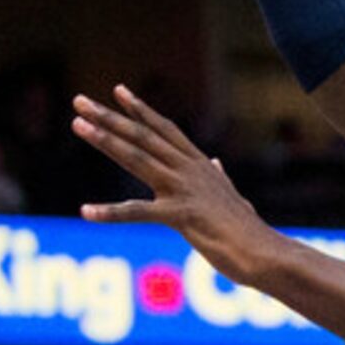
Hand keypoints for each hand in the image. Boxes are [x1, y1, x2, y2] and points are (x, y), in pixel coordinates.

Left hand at [71, 85, 280, 283]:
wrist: (266, 254)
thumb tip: (217, 163)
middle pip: (143, 136)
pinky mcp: (182, 216)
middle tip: (79, 101)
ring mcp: (185, 190)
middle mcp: (190, 170)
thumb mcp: (232, 198)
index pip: (164, 130)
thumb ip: (220, 179)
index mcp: (199, 166)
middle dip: (110, 117)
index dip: (140, 110)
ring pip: (137, 158)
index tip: (118, 91)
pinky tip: (86, 212)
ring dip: (105, 140)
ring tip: (77, 125)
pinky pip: (138, 213)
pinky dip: (110, 213)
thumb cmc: (249, 232)